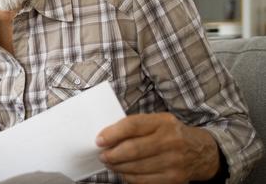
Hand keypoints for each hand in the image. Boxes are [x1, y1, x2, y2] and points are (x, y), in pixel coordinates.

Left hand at [96, 113, 219, 183]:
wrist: (200, 151)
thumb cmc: (170, 134)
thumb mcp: (157, 122)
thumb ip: (135, 126)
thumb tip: (107, 137)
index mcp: (163, 122)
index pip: (133, 126)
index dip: (113, 134)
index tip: (99, 140)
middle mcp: (171, 141)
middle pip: (133, 149)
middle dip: (112, 154)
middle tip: (102, 155)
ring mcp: (174, 161)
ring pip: (136, 167)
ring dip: (118, 167)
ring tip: (110, 163)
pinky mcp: (174, 179)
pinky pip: (144, 180)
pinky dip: (129, 177)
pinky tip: (123, 172)